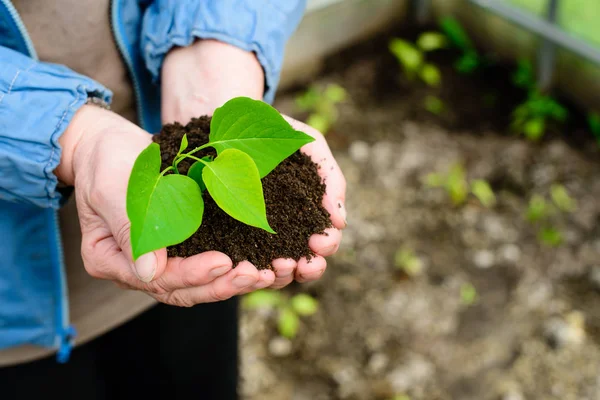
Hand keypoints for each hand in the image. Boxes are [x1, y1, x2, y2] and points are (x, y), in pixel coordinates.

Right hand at [55, 105, 271, 306]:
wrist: (111, 145)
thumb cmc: (107, 161)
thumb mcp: (112, 188)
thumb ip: (129, 228)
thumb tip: (150, 272)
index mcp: (109, 260)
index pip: (155, 279)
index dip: (191, 274)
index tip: (223, 262)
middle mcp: (135, 268)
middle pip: (180, 290)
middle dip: (220, 285)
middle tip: (255, 274)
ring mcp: (158, 261)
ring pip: (197, 284)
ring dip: (232, 282)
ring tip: (265, 275)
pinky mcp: (179, 248)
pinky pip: (206, 265)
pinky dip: (233, 267)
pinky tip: (260, 263)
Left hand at [161, 40, 346, 290]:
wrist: (222, 118)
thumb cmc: (273, 131)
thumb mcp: (308, 145)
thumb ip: (330, 177)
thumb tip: (340, 220)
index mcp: (308, 214)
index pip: (324, 242)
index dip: (326, 246)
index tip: (319, 241)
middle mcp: (286, 232)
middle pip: (304, 265)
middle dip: (308, 268)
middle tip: (301, 262)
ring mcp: (257, 239)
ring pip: (276, 272)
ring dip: (282, 274)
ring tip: (276, 265)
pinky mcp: (227, 239)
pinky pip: (241, 263)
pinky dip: (249, 269)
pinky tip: (249, 265)